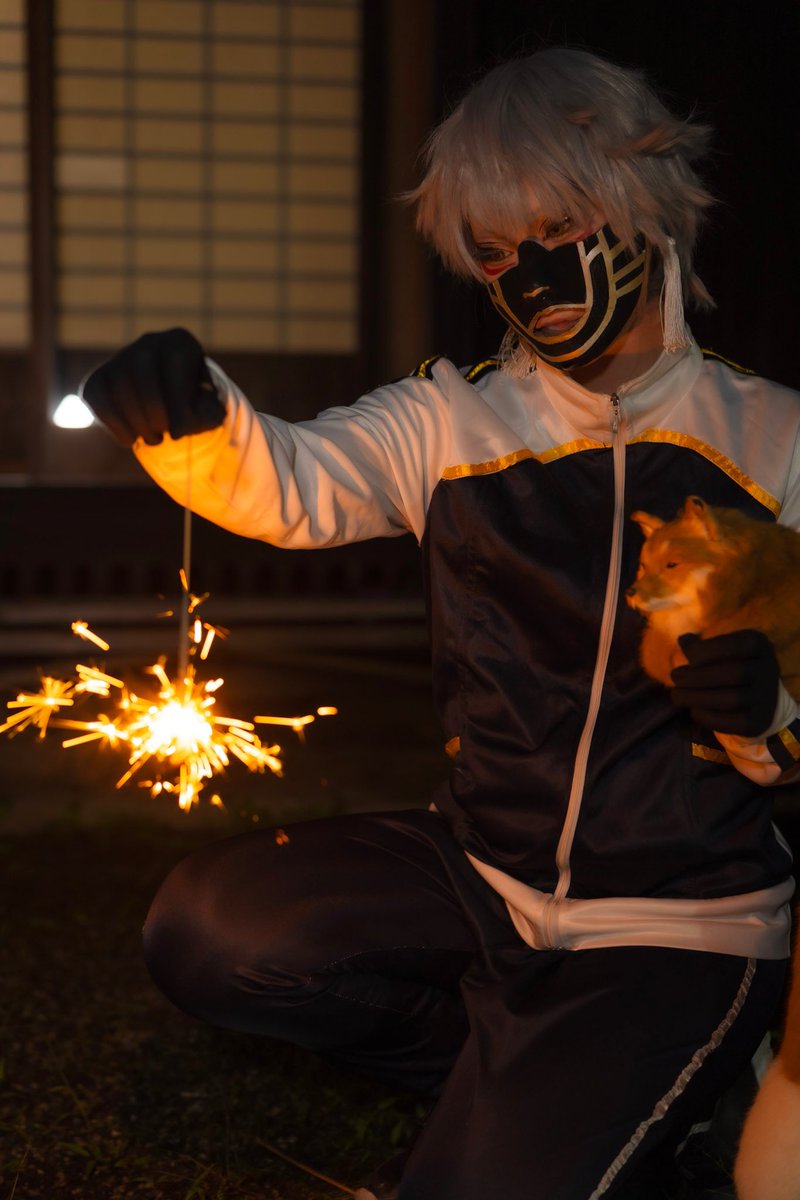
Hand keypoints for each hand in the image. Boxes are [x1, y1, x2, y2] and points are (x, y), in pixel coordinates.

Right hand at [81, 327, 225, 446]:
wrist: (171, 406)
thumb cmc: (194, 406)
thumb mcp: (209, 408)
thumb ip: (209, 414)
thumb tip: (192, 421)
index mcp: (180, 342)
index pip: (174, 361)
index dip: (177, 401)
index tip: (181, 432)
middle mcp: (148, 343)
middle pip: (143, 374)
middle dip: (155, 414)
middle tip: (165, 437)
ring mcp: (120, 358)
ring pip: (119, 387)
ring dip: (137, 422)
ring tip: (154, 440)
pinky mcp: (98, 378)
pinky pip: (97, 398)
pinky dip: (114, 424)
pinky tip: (131, 439)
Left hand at [670, 630, 779, 736]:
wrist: (763, 699)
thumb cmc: (732, 665)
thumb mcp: (721, 650)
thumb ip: (700, 646)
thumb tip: (683, 640)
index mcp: (759, 644)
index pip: (732, 645)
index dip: (705, 651)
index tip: (688, 656)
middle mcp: (768, 669)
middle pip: (733, 673)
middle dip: (697, 676)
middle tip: (675, 677)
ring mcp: (767, 697)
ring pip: (732, 699)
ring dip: (696, 698)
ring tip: (677, 695)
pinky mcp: (760, 722)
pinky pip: (733, 723)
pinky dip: (708, 717)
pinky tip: (693, 711)